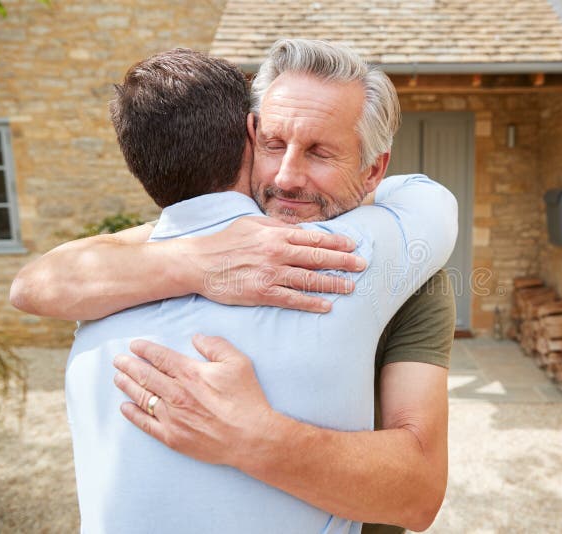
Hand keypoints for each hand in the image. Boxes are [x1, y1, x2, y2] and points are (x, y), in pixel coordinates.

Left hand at [113, 335, 273, 465]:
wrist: (251, 438)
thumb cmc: (246, 399)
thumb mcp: (238, 362)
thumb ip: (216, 345)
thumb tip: (196, 338)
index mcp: (191, 373)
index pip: (160, 357)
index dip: (145, 350)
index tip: (135, 345)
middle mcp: (176, 394)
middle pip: (145, 376)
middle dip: (129, 365)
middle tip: (118, 360)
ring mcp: (172, 417)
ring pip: (142, 397)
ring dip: (127, 386)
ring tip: (118, 378)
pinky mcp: (173, 437)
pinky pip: (146, 424)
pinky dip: (133, 415)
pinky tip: (125, 407)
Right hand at [177, 216, 366, 312]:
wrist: (199, 263)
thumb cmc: (226, 241)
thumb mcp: (252, 224)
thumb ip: (278, 227)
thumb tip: (303, 230)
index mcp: (276, 235)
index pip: (314, 238)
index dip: (337, 242)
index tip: (353, 246)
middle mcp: (277, 253)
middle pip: (318, 258)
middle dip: (343, 261)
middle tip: (362, 265)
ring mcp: (270, 274)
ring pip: (309, 280)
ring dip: (332, 283)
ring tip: (350, 286)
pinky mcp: (262, 293)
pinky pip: (292, 299)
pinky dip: (311, 303)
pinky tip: (326, 306)